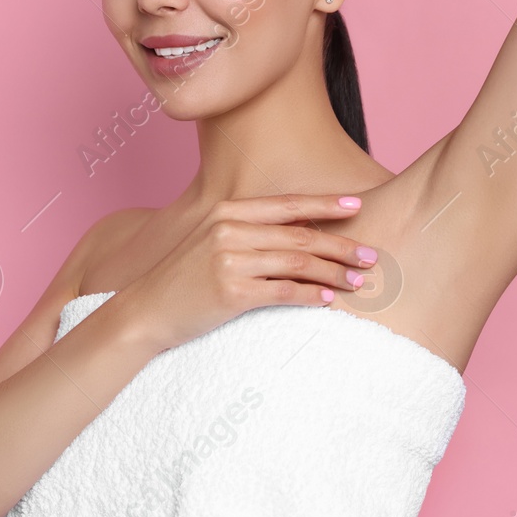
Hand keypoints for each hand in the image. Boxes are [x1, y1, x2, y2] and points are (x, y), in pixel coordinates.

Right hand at [112, 193, 378, 352]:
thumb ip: (247, 232)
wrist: (144, 312)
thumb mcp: (210, 243)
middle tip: (371, 254)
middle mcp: (229, 230)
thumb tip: (298, 235)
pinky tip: (329, 300)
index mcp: (226, 212)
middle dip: (341, 245)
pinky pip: (284, 292)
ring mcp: (229, 260)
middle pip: (300, 235)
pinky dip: (311, 295)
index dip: (325, 204)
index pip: (287, 204)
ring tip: (358, 281)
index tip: (358, 205)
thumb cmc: (182, 280)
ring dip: (334, 272)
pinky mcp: (231, 292)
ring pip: (297, 263)